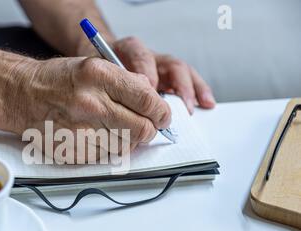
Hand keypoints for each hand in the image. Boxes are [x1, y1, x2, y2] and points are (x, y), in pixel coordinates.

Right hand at [0, 56, 170, 161]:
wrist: (20, 94)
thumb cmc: (56, 80)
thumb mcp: (93, 65)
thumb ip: (125, 81)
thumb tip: (151, 98)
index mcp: (98, 76)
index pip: (147, 100)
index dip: (161, 111)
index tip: (163, 116)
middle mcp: (90, 103)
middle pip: (142, 129)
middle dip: (149, 129)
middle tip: (145, 126)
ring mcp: (80, 130)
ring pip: (126, 146)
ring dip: (127, 140)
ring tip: (113, 128)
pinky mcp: (72, 151)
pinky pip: (105, 157)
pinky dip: (107, 149)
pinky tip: (95, 135)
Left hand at [79, 36, 215, 113]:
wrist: (102, 60)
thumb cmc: (99, 71)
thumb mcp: (96, 72)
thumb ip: (104, 81)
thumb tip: (110, 104)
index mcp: (128, 49)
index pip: (140, 56)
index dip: (146, 73)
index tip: (148, 90)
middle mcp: (149, 56)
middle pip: (168, 64)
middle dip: (175, 85)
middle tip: (172, 108)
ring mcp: (161, 65)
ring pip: (181, 71)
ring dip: (190, 90)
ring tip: (192, 107)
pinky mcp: (170, 75)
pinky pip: (189, 80)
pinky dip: (199, 92)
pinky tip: (206, 103)